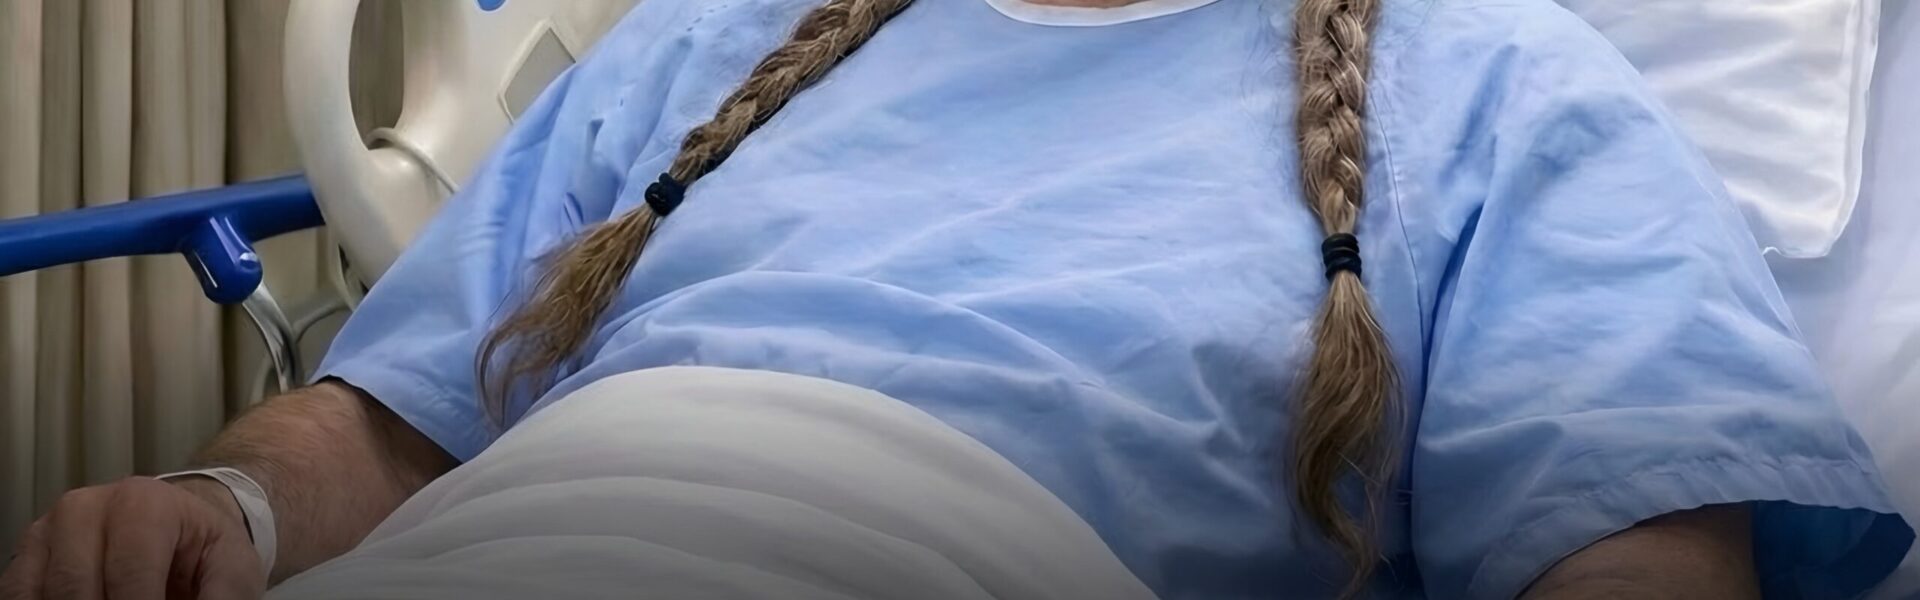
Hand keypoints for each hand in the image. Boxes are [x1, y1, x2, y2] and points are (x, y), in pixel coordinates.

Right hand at [0, 476, 265, 599]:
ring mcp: (48, 530)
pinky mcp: (27, 556)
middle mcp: (84, 508)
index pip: (128, 574)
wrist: (179, 527)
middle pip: (76, 588)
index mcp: (141, 503)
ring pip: (39, 594)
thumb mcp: (232, 568)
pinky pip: (17, 595)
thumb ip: (223, 598)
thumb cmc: (203, 549)